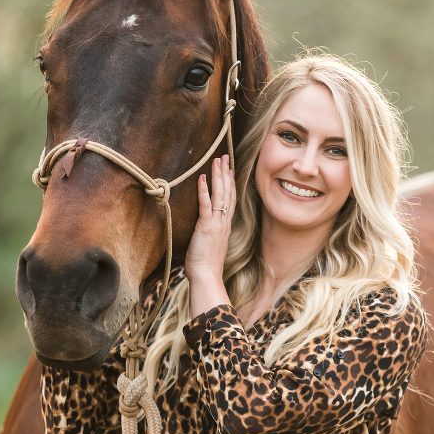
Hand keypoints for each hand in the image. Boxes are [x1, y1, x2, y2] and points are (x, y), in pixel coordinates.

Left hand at [184, 156, 235, 313]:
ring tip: (217, 161)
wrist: (207, 277)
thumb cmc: (206, 266)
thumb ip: (210, 235)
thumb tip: (205, 231)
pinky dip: (204, 190)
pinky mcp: (206, 227)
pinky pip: (206, 205)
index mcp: (225, 226)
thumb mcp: (210, 246)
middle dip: (226, 173)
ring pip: (220, 195)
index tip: (230, 169)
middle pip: (227, 193)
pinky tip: (202, 177)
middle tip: (225, 156)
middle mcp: (223, 222)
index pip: (230, 200)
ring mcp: (216, 224)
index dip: (230, 183)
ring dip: (218, 176)